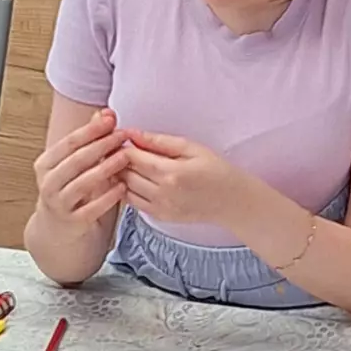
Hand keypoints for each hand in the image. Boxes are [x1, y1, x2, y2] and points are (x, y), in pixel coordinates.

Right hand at [33, 110, 131, 227]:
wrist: (60, 233)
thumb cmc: (73, 194)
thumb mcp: (78, 166)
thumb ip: (91, 139)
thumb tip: (106, 112)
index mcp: (46, 165)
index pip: (69, 143)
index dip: (91, 130)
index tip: (111, 120)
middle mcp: (48, 183)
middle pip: (77, 160)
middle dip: (102, 145)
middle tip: (123, 135)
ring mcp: (59, 204)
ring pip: (84, 182)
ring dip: (107, 168)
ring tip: (126, 157)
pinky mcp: (73, 222)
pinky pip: (93, 208)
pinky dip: (109, 197)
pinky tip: (123, 187)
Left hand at [121, 129, 267, 227]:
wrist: (231, 201)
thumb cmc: (216, 170)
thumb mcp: (191, 148)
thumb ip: (159, 141)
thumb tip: (133, 134)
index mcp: (171, 172)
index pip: (132, 156)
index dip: (122, 145)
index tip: (122, 138)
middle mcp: (163, 193)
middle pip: (125, 173)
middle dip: (119, 159)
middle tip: (121, 149)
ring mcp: (160, 207)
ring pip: (125, 189)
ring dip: (121, 175)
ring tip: (128, 164)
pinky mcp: (160, 216)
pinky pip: (133, 203)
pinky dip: (128, 190)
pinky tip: (136, 180)